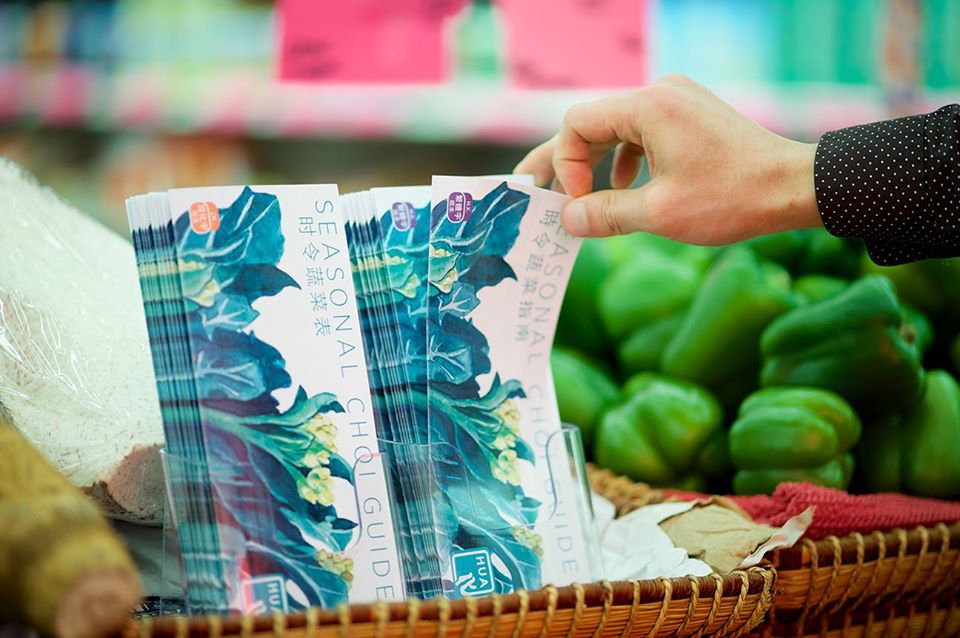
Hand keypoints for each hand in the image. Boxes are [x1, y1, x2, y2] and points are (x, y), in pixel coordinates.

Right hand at [514, 74, 821, 243]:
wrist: (794, 187)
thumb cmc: (732, 198)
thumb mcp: (659, 214)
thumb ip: (604, 214)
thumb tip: (566, 221)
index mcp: (648, 107)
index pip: (577, 125)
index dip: (566, 165)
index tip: (578, 203)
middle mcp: (660, 93)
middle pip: (592, 123)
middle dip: (566, 162)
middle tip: (535, 190)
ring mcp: (677, 101)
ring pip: (616, 128)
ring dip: (595, 163)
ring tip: (580, 197)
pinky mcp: (690, 115)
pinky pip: (641, 131)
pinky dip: (625, 158)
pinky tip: (626, 186)